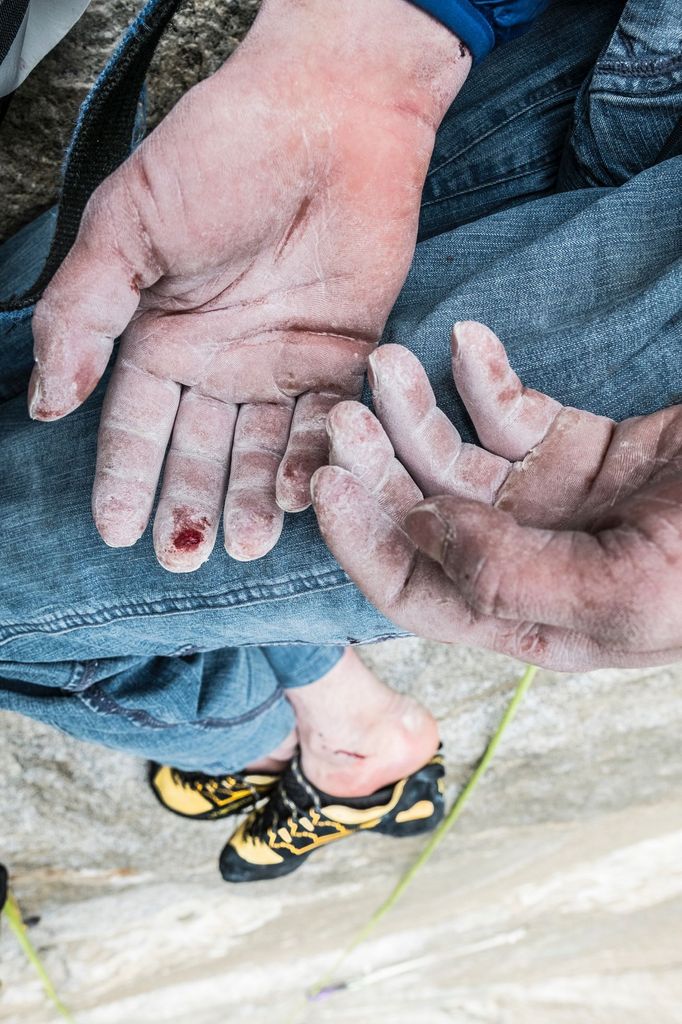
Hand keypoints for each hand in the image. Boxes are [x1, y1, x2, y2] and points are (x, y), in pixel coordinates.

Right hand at [29, 0, 467, 570]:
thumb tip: (49, 397)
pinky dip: (316, 461)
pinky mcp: (346, 354)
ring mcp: (283, 359)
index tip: (118, 531)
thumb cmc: (222, 154)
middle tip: (185, 555)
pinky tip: (304, 498)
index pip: (136, 422)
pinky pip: (328, 423)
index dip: (126, 477)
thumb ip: (85, 312)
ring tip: (246, 545)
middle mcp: (219, 356)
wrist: (331, 114)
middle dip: (190, 503)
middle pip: (198, 448)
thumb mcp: (128, 228)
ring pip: (263, 448)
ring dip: (253, 498)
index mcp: (160, 331)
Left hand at [312, 322, 681, 669]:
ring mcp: (545, 500)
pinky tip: (467, 342)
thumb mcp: (633, 593)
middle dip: (374, 468)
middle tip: (342, 412)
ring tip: (388, 364)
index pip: (417, 590)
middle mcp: (525, 560)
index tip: (326, 483)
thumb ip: (517, 579)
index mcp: (531, 617)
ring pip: (451, 457)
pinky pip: (509, 409)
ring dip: (412, 412)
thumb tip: (423, 536)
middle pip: (421, 517)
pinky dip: (482, 376)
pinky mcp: (574, 443)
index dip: (364, 543)